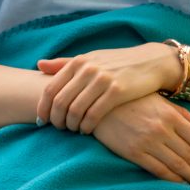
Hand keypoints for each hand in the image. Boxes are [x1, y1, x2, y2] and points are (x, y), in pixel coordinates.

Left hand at [35, 43, 177, 133]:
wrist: (151, 62)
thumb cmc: (117, 63)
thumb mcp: (91, 58)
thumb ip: (65, 63)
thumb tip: (39, 64)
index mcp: (78, 62)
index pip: (50, 89)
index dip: (43, 108)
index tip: (41, 120)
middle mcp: (87, 69)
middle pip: (60, 102)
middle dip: (56, 120)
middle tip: (58, 129)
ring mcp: (102, 80)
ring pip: (75, 110)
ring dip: (71, 125)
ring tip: (73, 130)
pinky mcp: (117, 92)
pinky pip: (94, 115)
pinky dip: (86, 126)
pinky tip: (87, 130)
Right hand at [90, 94, 189, 185]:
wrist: (97, 102)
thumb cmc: (130, 99)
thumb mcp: (158, 100)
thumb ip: (182, 114)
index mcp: (170, 115)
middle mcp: (161, 129)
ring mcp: (147, 142)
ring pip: (178, 165)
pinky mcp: (133, 152)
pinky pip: (158, 170)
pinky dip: (173, 179)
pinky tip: (182, 183)